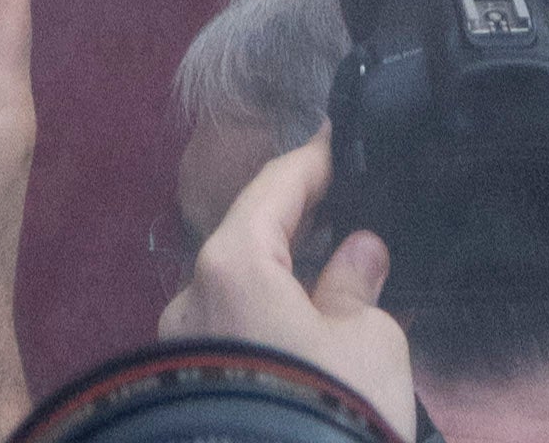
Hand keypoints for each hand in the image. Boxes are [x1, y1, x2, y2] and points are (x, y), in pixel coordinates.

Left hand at [158, 138, 409, 438]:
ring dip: (285, 289)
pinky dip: (270, 329)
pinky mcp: (184, 394)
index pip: (276, 187)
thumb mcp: (369, 340)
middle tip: (350, 217)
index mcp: (230, 262)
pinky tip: (309, 341)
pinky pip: (233, 339)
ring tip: (339, 287)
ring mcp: (179, 352)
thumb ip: (357, 285)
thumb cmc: (329, 410)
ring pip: (240, 297)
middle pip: (251, 242)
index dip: (314, 160)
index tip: (340, 137)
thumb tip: (358, 252)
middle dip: (301, 233)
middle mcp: (190, 298)